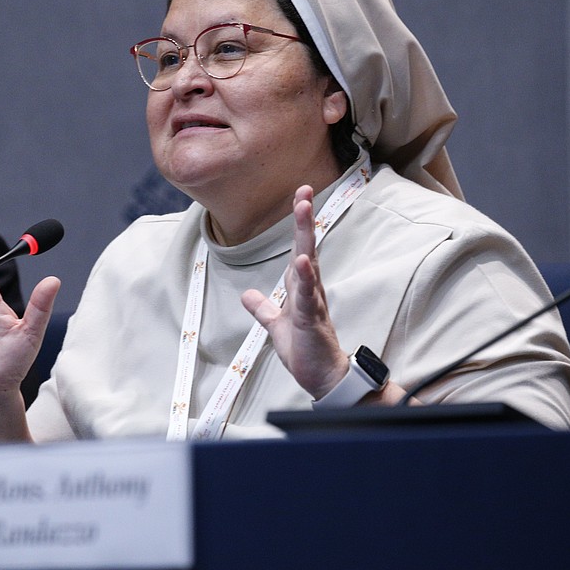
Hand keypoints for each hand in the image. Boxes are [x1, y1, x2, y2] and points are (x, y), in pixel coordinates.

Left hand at [240, 186, 347, 399]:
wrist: (322, 377)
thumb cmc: (305, 349)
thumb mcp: (276, 325)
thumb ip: (263, 308)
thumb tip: (247, 295)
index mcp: (301, 288)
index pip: (299, 249)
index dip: (299, 224)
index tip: (301, 197)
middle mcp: (310, 289)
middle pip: (306, 248)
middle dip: (304, 220)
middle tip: (304, 192)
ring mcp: (312, 302)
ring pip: (309, 264)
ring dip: (306, 237)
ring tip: (304, 211)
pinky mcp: (311, 320)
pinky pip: (307, 296)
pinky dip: (304, 278)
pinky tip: (301, 262)